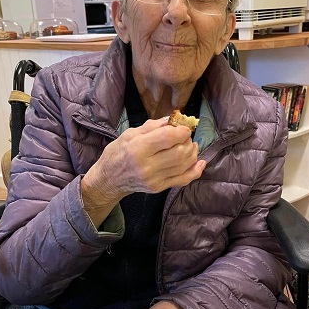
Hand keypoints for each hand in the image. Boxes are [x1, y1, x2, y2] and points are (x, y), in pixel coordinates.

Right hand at [81, 118, 205, 226]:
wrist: (108, 180)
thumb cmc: (117, 153)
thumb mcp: (129, 134)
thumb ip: (152, 127)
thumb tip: (173, 120)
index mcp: (138, 149)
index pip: (168, 138)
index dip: (181, 130)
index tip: (183, 127)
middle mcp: (147, 166)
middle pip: (180, 152)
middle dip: (187, 141)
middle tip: (184, 136)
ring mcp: (155, 179)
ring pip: (184, 165)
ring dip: (192, 152)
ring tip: (189, 145)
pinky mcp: (159, 188)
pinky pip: (184, 180)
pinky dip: (196, 170)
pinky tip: (200, 161)